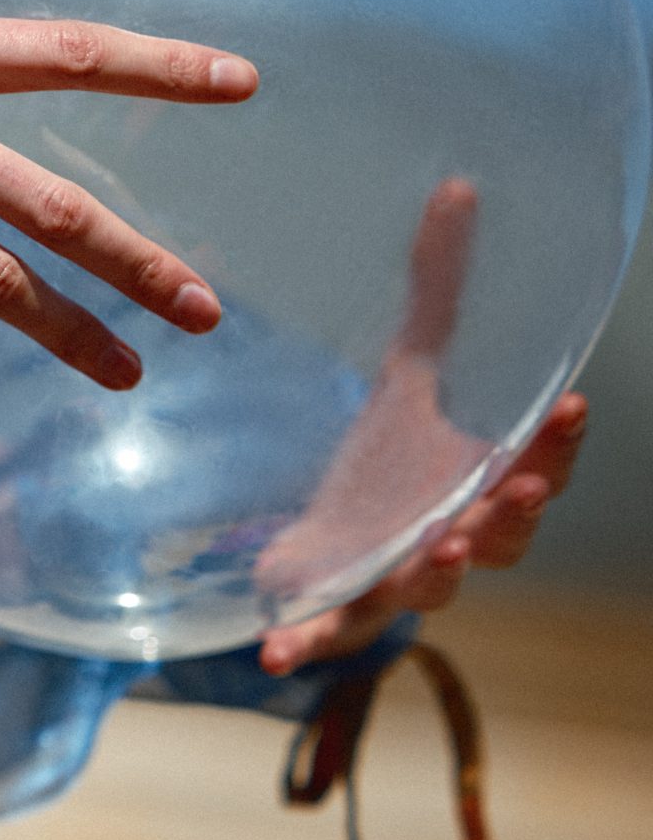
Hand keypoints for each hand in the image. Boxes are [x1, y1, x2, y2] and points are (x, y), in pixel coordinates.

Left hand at [255, 180, 587, 673]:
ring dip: (439, 569)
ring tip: (439, 546)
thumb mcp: (408, 369)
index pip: (538, 464)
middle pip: (503, 533)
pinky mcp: (336, 602)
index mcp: (481, 481)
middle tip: (515, 488)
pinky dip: (305, 643)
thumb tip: (456, 187)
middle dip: (514, 512)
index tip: (569, 406)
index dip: (557, 444)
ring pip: (434, 584)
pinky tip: (272, 652)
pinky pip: (327, 631)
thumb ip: (436, 290)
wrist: (331, 528)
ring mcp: (397, 574)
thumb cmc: (389, 456)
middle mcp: (453, 535)